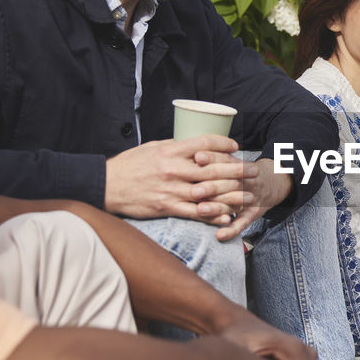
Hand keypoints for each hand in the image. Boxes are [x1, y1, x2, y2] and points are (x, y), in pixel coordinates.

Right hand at [104, 136, 247, 218]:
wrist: (106, 186)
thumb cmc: (129, 165)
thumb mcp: (152, 148)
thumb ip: (174, 148)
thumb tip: (194, 146)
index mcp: (170, 151)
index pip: (204, 143)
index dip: (224, 144)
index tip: (236, 147)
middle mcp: (174, 169)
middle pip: (213, 168)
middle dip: (237, 170)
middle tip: (254, 171)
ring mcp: (171, 190)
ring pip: (208, 193)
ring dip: (231, 195)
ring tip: (248, 196)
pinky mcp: (167, 207)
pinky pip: (195, 213)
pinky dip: (213, 215)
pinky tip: (227, 217)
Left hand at [195, 157, 292, 240]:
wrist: (273, 182)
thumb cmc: (243, 171)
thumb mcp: (235, 160)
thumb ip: (218, 156)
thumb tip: (195, 153)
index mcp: (240, 166)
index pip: (227, 160)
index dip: (213, 158)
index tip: (198, 157)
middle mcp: (247, 182)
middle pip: (231, 183)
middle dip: (212, 186)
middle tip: (195, 190)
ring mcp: (251, 198)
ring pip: (235, 203)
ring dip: (218, 208)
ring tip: (200, 210)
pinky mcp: (253, 214)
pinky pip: (243, 223)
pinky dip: (231, 230)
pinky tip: (219, 235)